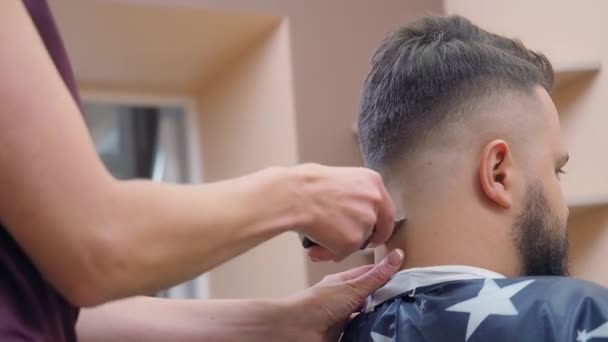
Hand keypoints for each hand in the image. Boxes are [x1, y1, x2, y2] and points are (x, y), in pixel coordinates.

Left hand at [280, 249, 403, 341]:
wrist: (297, 329)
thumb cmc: (320, 303)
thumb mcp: (353, 287)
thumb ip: (376, 276)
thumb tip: (399, 254)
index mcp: (344, 282)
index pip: (369, 274)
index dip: (386, 274)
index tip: (408, 277)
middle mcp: (343, 298)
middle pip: (369, 297)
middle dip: (385, 299)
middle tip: (409, 301)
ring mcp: (342, 317)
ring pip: (366, 315)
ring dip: (378, 317)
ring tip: (401, 318)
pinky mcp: (342, 334)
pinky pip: (360, 330)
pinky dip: (370, 330)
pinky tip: (383, 332)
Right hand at [291, 164, 395, 260]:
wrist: (293, 195)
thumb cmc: (307, 184)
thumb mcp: (340, 178)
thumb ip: (355, 195)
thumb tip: (353, 212)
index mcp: (373, 182)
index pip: (386, 209)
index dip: (379, 224)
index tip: (373, 232)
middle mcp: (374, 200)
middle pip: (375, 227)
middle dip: (361, 238)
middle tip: (344, 242)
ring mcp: (365, 220)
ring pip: (357, 242)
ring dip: (339, 245)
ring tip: (318, 241)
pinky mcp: (353, 240)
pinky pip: (342, 253)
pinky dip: (328, 253)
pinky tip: (315, 247)